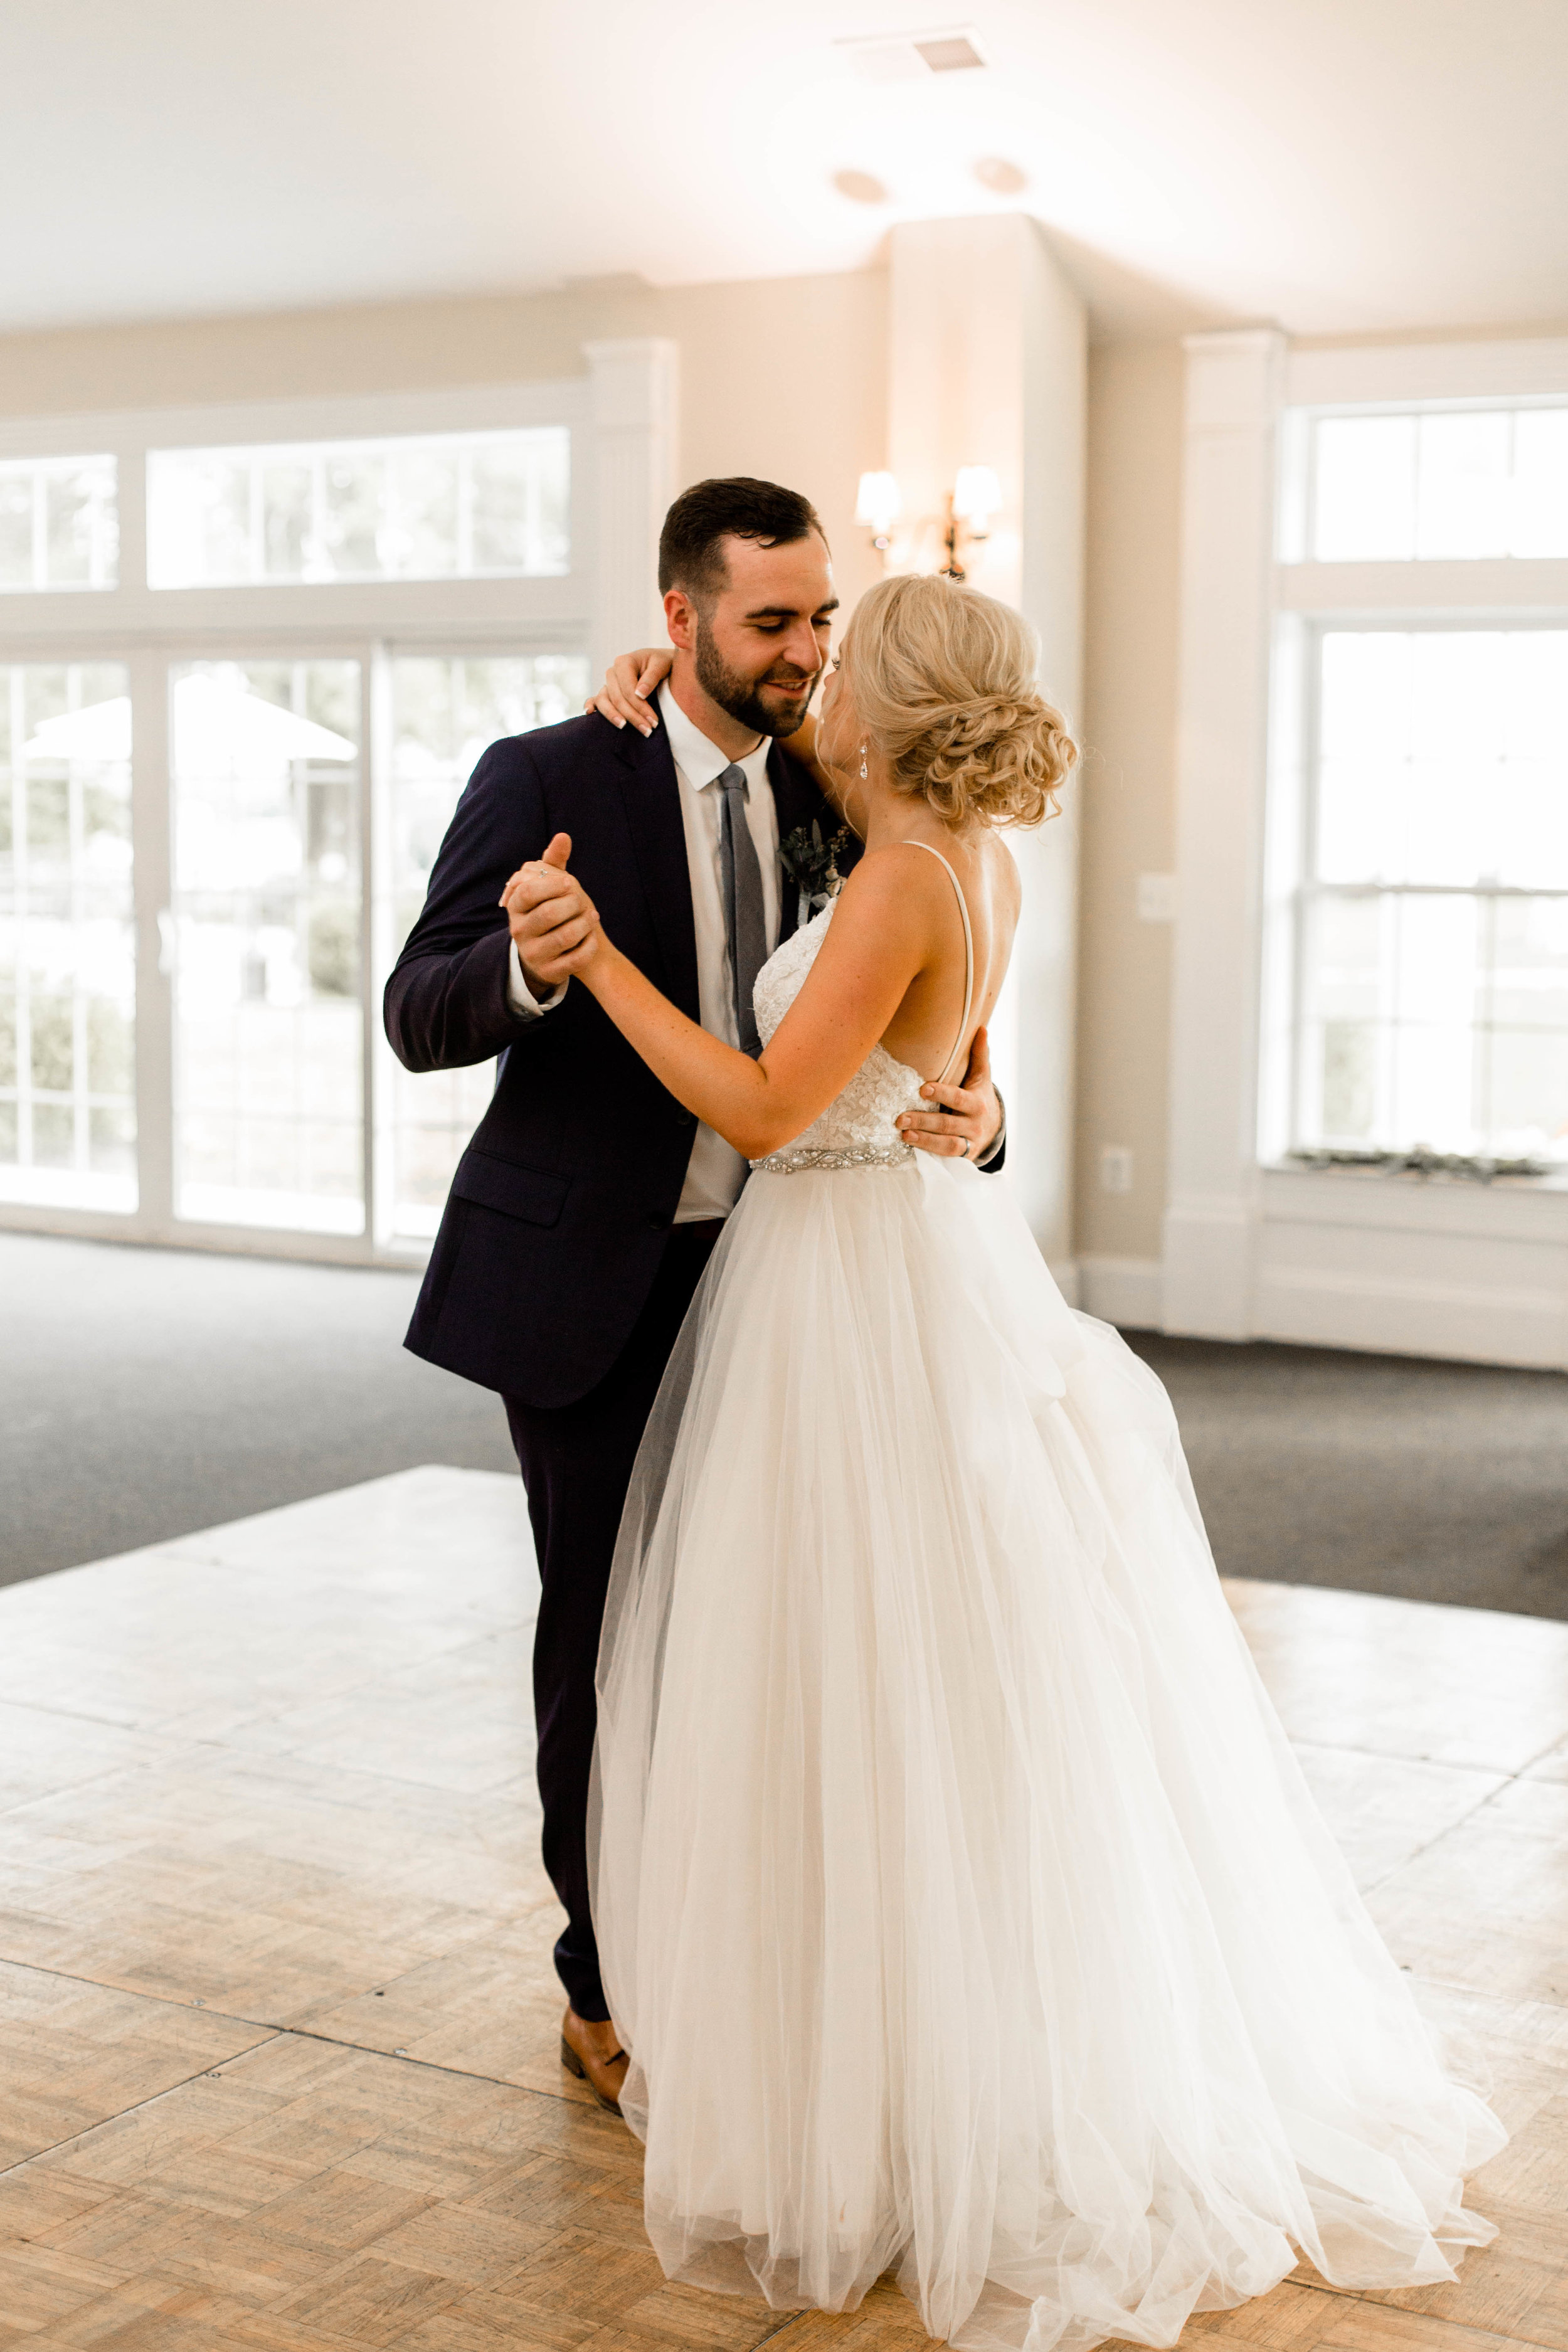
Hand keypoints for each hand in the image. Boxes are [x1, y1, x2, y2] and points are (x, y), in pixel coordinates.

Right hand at [500, 833, 602, 991]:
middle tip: (583, 901)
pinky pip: (577, 958)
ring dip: (585, 923)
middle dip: (573, 904)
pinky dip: (590, 945)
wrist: (548, 953)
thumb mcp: (547, 887)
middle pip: (549, 913)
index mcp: (515, 907)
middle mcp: (519, 932)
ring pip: (565, 936)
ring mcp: (533, 954)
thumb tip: (563, 836)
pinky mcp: (550, 972)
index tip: (570, 883)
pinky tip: (593, 937)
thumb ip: (553, 862)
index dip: (552, 885)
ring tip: (592, 916)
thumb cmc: (549, 910)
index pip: (528, 892)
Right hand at [585, 647, 671, 735]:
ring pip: (603, 701)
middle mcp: (613, 672)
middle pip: (617, 698)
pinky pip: (595, 700)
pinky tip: (589, 714)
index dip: (640, 707)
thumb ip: (652, 677)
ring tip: (623, 727)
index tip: (654, 721)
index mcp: (624, 662)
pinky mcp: (606, 693)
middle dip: (632, 716)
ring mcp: (608, 683)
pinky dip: (590, 706)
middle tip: (648, 731)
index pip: (628, 689)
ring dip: (613, 716)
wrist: (660, 664)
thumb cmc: (662, 663)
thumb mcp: (662, 664)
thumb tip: (639, 693)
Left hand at [895, 1025, 1002, 1161]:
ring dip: (924, 1140)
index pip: (958, 1098)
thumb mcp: (982, 1077)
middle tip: (899, 1118)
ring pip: (947, 1145)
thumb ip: (979, 1054)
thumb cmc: (980, 1096)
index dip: (942, 1094)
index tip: (922, 1088)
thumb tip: (980, 1028)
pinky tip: (910, 1147)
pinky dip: (928, 1153)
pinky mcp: (962, 1158)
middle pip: (948, 1124)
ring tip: (903, 1134)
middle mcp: (974, 1125)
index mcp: (977, 1102)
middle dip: (923, 1122)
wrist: (993, 1128)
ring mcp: (969, 1143)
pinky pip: (945, 1158)